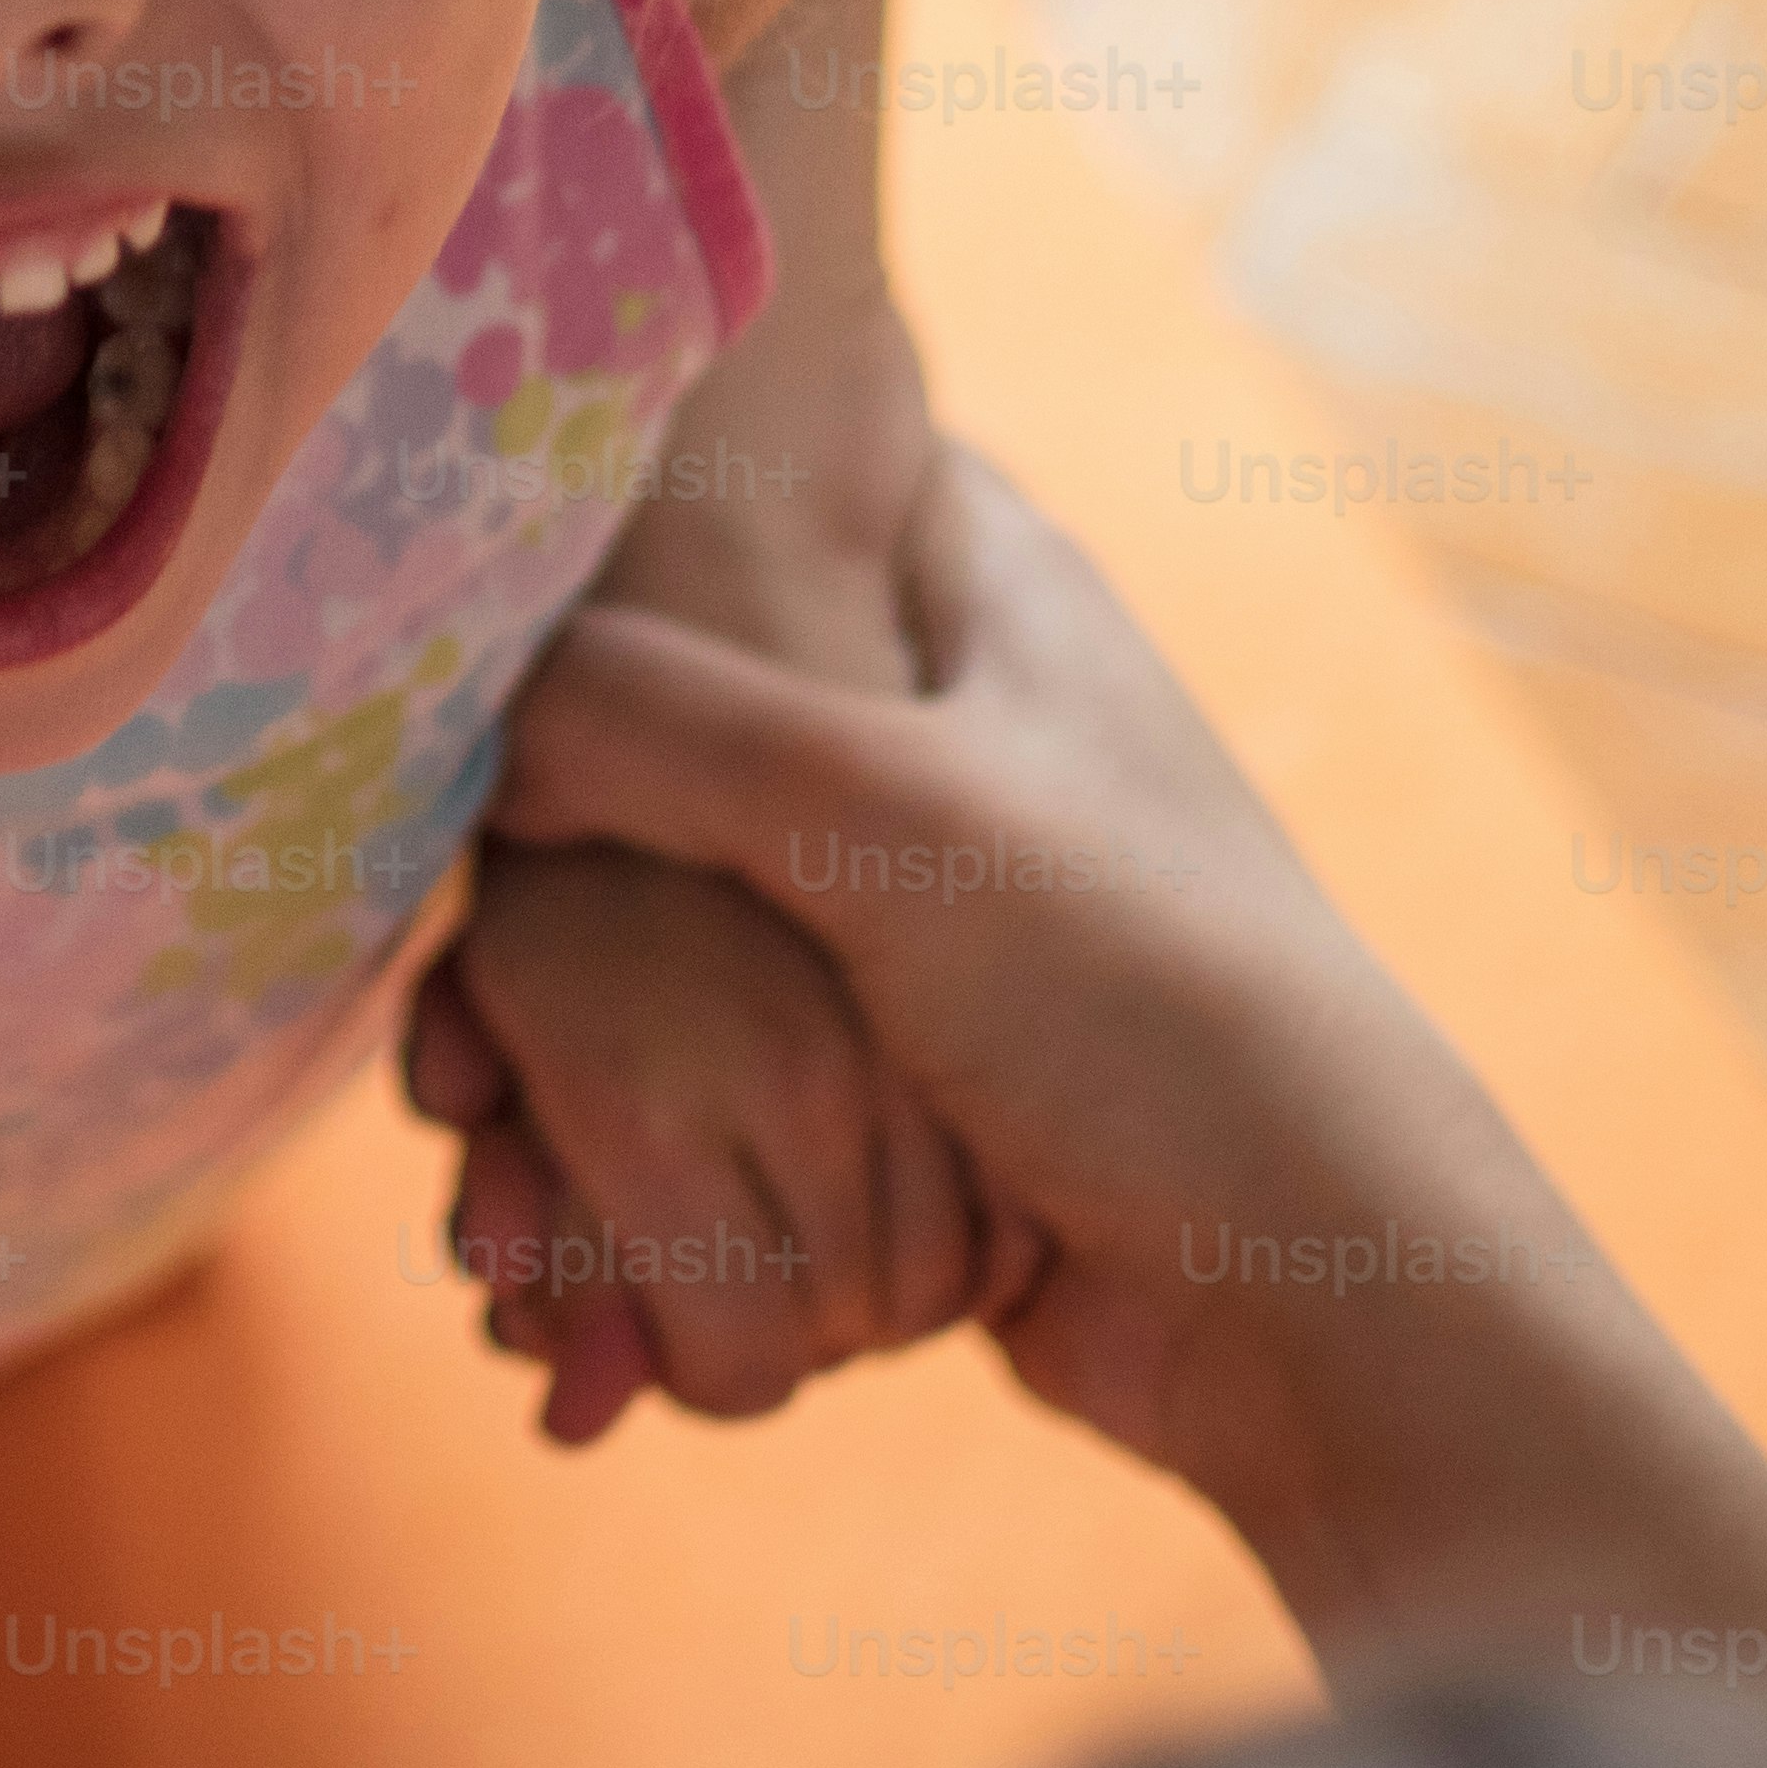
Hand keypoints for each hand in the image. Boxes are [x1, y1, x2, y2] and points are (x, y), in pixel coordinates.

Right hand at [444, 444, 1766, 1685]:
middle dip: (523, 914)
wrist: (1319, 1303)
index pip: (764, 464)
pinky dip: (624, 1174)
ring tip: (483, 1200)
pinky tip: (548, 1277)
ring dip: (558, 1087)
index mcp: (984, 588)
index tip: (451, 630)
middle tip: (447, 1048)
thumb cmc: (1151, 1003)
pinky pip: (712, 1087)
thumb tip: (453, 701)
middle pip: (659, 742)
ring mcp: (920, 907)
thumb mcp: (883, 813)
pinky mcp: (903, 1067)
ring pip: (666, 936)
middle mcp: (944, 722)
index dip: (601, 530)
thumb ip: (651, 721)